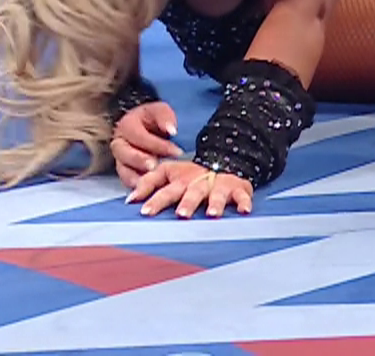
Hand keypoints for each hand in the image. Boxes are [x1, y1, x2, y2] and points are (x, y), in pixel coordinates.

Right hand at [109, 101, 181, 189]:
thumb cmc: (153, 119)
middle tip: (156, 167)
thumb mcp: (160, 111)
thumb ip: (165, 118)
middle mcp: (119, 143)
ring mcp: (120, 159)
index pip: (140, 136)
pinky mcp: (124, 172)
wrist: (144, 126)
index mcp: (127, 126)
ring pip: (123, 170)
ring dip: (137, 177)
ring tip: (152, 182)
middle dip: (140, 161)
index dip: (158, 145)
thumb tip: (172, 130)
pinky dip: (137, 187)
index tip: (177, 152)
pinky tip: (149, 191)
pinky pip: (127, 181)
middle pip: (125, 154)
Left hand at [125, 160, 252, 218]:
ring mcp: (219, 185)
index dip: (155, 199)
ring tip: (212, 214)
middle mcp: (199, 182)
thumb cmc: (190, 174)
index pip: (165, 189)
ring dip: (215, 203)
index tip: (145, 211)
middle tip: (181, 215)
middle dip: (187, 203)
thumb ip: (147, 183)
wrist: (222, 160)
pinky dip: (244, 202)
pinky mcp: (237, 188)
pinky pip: (242, 195)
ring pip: (217, 194)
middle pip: (192, 193)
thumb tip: (129, 199)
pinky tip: (244, 210)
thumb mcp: (167, 172)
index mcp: (180, 180)